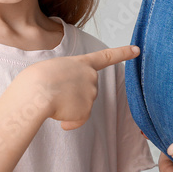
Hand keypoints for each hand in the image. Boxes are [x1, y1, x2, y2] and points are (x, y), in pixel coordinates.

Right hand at [19, 45, 139, 130]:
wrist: (35, 93)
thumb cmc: (35, 80)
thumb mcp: (52, 70)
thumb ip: (65, 79)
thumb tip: (66, 99)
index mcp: (81, 63)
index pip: (106, 57)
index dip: (123, 53)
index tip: (137, 49)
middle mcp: (91, 76)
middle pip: (86, 91)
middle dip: (72, 95)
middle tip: (54, 93)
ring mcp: (91, 93)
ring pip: (80, 106)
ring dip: (67, 108)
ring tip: (52, 100)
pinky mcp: (87, 110)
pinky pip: (76, 120)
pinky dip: (68, 122)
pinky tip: (57, 114)